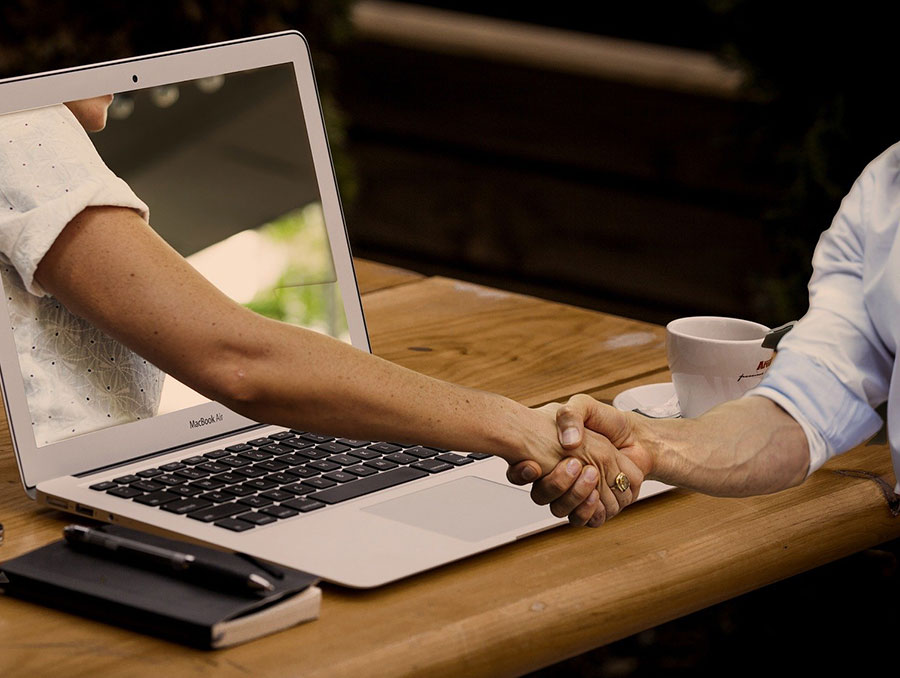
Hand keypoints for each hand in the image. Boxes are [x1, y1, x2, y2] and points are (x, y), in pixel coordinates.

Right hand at [509, 401, 645, 526]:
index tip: (534, 465)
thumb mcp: (584, 406)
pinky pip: (585, 520)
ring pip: (562, 510)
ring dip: (574, 496)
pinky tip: (596, 494)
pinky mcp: (597, 506)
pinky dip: (589, 510)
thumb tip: (567, 443)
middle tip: (574, 464)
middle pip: (542, 496)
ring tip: (590, 474)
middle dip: (556, 484)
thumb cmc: (607, 422)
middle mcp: (560, 477)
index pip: (522, 473)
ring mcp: (577, 493)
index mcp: (548, 455)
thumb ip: (571, 415)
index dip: (523, 473)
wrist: (636, 435)